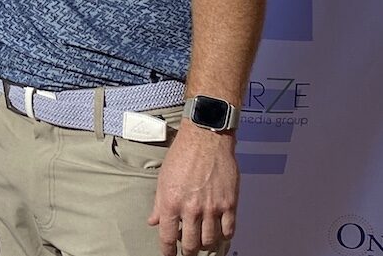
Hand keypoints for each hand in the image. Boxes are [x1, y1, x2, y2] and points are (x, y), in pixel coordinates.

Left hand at [147, 124, 237, 255]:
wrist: (205, 138)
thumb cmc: (183, 155)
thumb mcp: (163, 178)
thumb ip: (159, 204)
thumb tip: (154, 221)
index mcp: (172, 202)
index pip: (168, 237)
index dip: (168, 251)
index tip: (169, 255)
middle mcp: (191, 208)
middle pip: (191, 244)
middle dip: (188, 251)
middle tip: (188, 250)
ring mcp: (212, 207)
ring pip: (210, 240)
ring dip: (205, 244)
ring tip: (203, 241)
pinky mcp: (229, 203)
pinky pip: (228, 229)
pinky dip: (224, 235)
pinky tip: (220, 232)